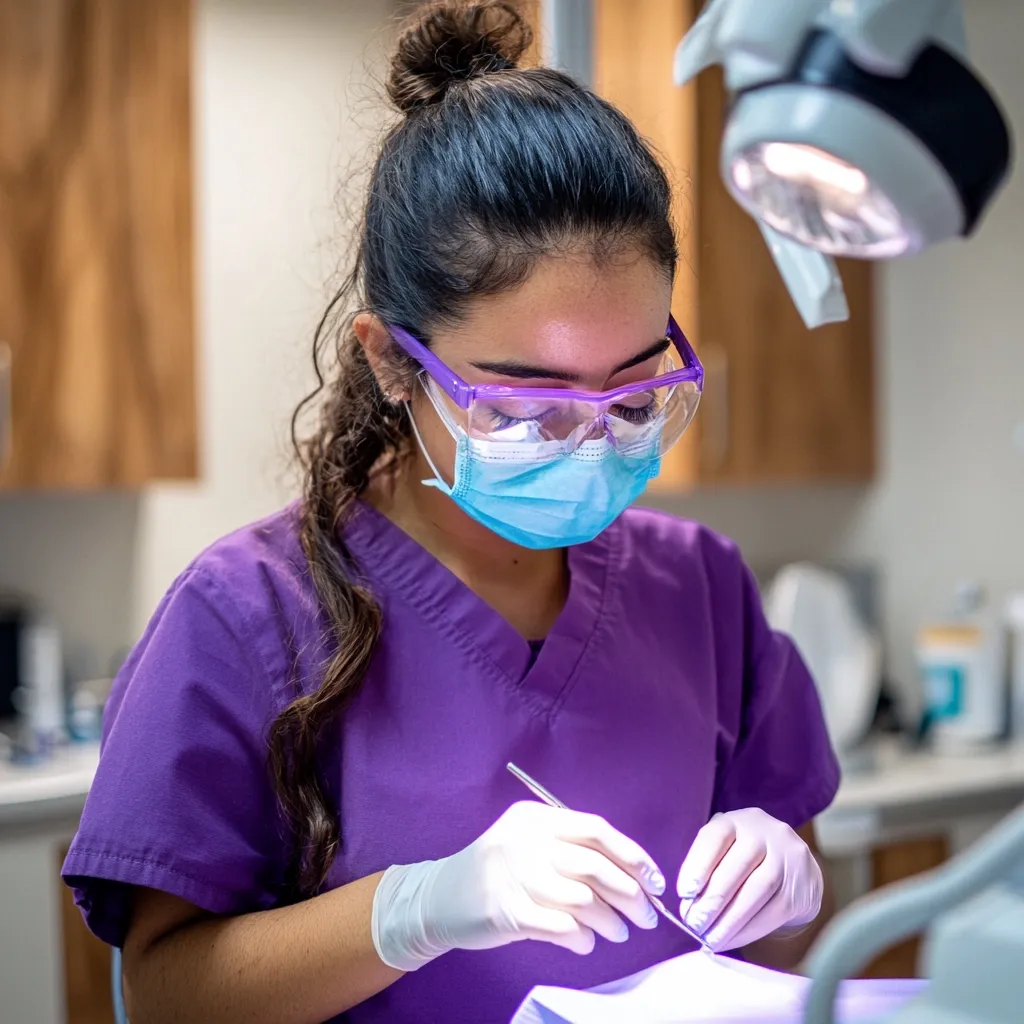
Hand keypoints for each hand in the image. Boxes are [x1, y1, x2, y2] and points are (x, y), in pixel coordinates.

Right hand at [371, 801, 664, 970]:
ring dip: (609, 921)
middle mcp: (525, 840)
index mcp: (536, 817)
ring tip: (618, 932)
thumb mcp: (529, 842)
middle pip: (595, 866)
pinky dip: (582, 938)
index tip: (655, 881)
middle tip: (645, 916)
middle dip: (630, 895)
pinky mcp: (506, 911)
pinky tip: (586, 942)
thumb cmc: (497, 870)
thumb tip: (632, 874)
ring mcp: (513, 875)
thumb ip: (570, 848)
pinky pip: (561, 927)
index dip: (633, 857)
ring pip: (582, 900)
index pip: (596, 830)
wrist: (439, 897)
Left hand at [676, 808, 821, 951]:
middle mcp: (766, 833)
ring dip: (730, 920)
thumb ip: (705, 868)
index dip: (698, 864)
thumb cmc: (745, 858)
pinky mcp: (799, 888)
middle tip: (694, 923)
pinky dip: (748, 930)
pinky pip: (774, 912)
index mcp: (738, 821)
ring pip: (758, 891)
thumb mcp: (725, 848)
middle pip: (738, 867)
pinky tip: (730, 940)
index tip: (685, 893)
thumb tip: (688, 906)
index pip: (716, 837)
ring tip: (710, 938)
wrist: (795, 867)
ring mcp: (787, 859)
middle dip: (712, 900)